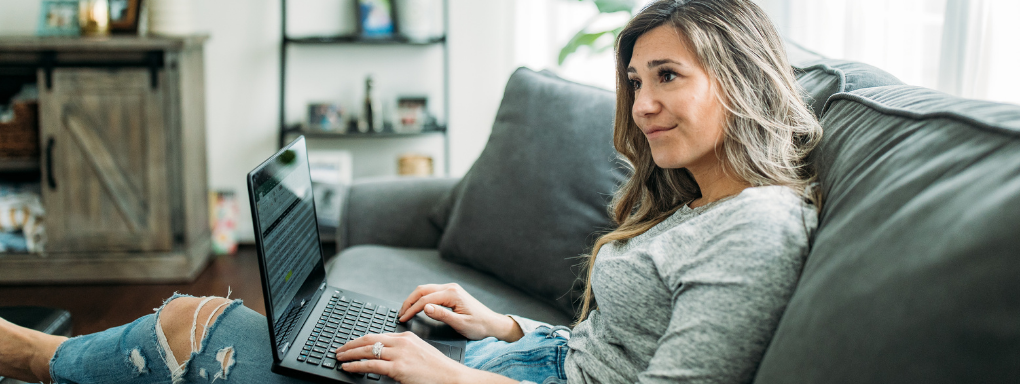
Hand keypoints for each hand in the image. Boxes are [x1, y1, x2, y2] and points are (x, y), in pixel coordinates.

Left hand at [335, 332, 467, 383]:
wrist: (451, 377)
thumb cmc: (437, 369)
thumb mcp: (419, 352)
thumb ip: (402, 351)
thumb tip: (386, 356)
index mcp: (406, 337)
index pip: (377, 335)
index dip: (359, 340)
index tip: (351, 344)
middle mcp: (401, 342)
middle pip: (368, 339)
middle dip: (350, 345)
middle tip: (339, 350)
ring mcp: (399, 354)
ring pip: (366, 351)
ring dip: (349, 354)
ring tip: (339, 358)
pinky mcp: (397, 368)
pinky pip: (370, 365)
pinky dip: (355, 365)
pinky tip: (348, 367)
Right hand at [397, 283, 521, 340]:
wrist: (492, 323)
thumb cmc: (479, 326)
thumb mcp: (460, 324)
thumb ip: (442, 315)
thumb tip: (425, 308)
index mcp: (452, 294)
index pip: (425, 299)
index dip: (412, 309)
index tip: (403, 318)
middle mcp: (451, 288)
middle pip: (423, 290)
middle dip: (409, 301)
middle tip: (400, 314)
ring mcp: (451, 289)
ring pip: (425, 289)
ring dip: (414, 299)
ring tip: (405, 311)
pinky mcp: (451, 293)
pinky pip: (431, 292)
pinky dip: (420, 298)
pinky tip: (416, 307)